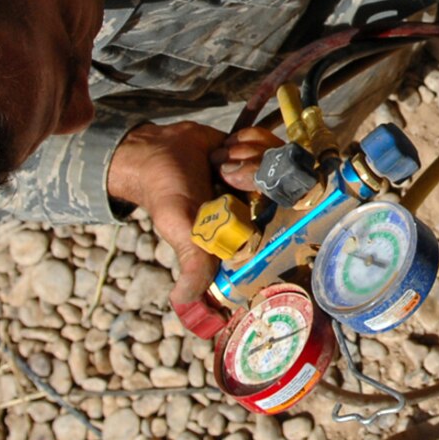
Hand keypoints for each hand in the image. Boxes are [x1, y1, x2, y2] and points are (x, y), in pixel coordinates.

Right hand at [104, 122, 284, 310]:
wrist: (155, 151)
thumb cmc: (166, 192)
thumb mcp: (179, 228)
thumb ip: (192, 261)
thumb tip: (185, 301)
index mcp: (248, 225)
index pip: (284, 211)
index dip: (267, 192)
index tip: (239, 185)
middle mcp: (258, 203)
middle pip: (282, 175)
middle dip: (249, 166)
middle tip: (221, 170)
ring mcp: (258, 175)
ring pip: (274, 153)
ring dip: (242, 151)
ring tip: (216, 161)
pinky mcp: (255, 151)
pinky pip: (267, 138)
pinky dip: (244, 138)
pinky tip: (224, 147)